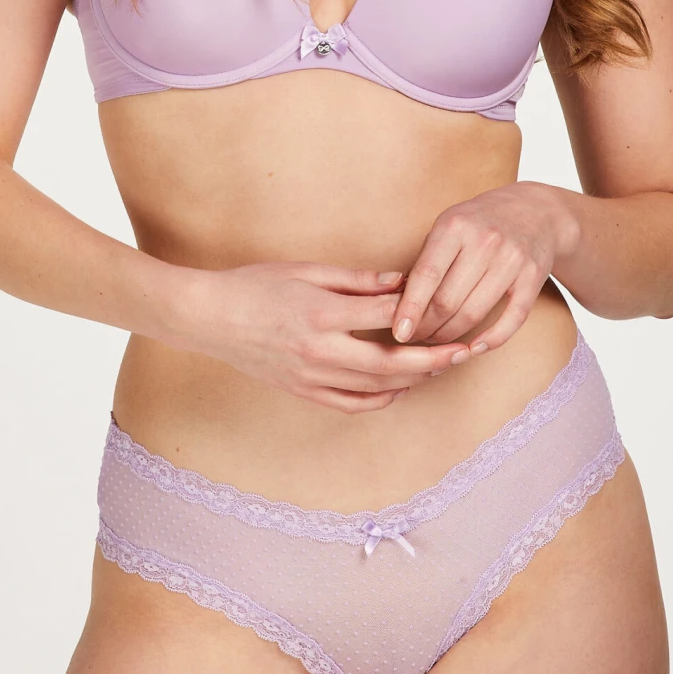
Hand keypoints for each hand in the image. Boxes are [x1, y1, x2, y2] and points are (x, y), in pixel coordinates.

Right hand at [179, 262, 471, 412]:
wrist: (208, 318)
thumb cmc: (254, 285)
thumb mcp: (305, 270)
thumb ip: (355, 279)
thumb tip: (399, 281)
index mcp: (322, 313)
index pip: (385, 314)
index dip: (419, 309)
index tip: (447, 303)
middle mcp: (321, 350)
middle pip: (391, 362)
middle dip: (432, 358)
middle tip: (464, 351)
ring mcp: (311, 376)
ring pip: (375, 387)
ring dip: (412, 380)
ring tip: (439, 368)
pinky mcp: (302, 391)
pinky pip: (349, 403)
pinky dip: (379, 399)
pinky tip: (398, 389)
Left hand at [392, 183, 576, 354]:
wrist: (536, 211)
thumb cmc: (480, 222)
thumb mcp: (449, 224)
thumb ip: (427, 259)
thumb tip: (397, 303)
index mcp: (455, 226)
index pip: (426, 275)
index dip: (410, 308)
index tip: (398, 333)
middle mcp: (485, 241)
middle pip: (447, 300)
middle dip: (426, 327)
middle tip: (415, 338)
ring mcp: (512, 260)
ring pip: (473, 313)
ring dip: (451, 336)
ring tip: (436, 341)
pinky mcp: (533, 277)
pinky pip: (510, 319)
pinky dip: (491, 340)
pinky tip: (473, 348)